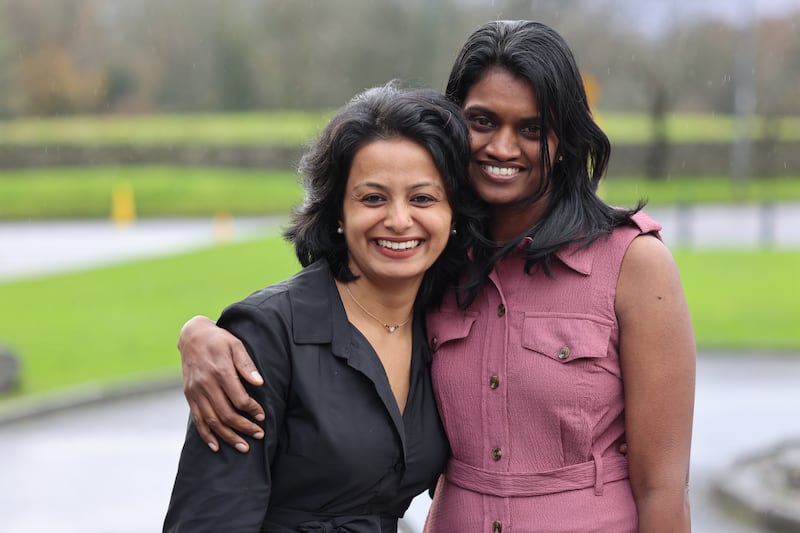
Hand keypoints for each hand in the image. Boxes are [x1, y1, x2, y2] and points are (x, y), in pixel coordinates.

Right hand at [178, 315, 264, 452]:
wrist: (192, 336)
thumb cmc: (220, 340)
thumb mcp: (236, 345)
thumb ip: (247, 365)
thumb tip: (259, 383)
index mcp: (220, 371)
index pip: (239, 399)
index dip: (252, 411)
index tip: (262, 416)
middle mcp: (206, 384)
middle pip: (226, 414)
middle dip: (244, 428)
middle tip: (259, 435)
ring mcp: (195, 392)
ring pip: (212, 421)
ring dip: (228, 436)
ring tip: (243, 447)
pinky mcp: (189, 396)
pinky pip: (197, 420)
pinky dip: (206, 435)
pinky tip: (216, 447)